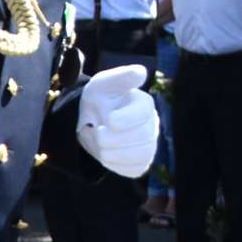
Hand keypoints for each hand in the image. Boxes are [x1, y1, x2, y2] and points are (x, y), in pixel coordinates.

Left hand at [75, 64, 159, 179]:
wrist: (90, 121)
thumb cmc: (99, 99)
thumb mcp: (103, 84)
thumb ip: (120, 77)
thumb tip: (140, 72)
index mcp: (144, 104)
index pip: (144, 114)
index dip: (124, 120)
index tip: (108, 120)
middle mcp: (151, 125)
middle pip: (142, 138)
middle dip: (112, 138)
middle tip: (98, 131)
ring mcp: (148, 145)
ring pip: (140, 156)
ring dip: (112, 152)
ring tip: (100, 142)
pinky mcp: (140, 162)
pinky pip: (133, 170)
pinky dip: (115, 164)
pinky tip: (107, 154)